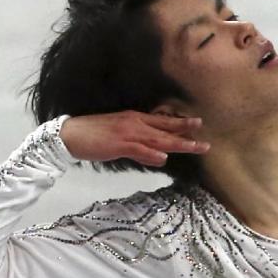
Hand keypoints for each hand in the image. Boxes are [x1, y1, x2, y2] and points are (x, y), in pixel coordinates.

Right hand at [59, 111, 209, 166]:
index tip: (197, 125)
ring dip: (177, 143)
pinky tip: (163, 158)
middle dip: (187, 135)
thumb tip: (158, 157)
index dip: (180, 125)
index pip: (162, 122)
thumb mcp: (121, 141)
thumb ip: (140, 149)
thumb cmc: (94, 137)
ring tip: (195, 147)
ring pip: (158, 139)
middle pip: (166, 130)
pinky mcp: (119, 144)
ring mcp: (128, 133)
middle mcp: (135, 123)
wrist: (71, 134)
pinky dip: (151, 154)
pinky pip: (139, 149)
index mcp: (135, 119)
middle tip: (206, 140)